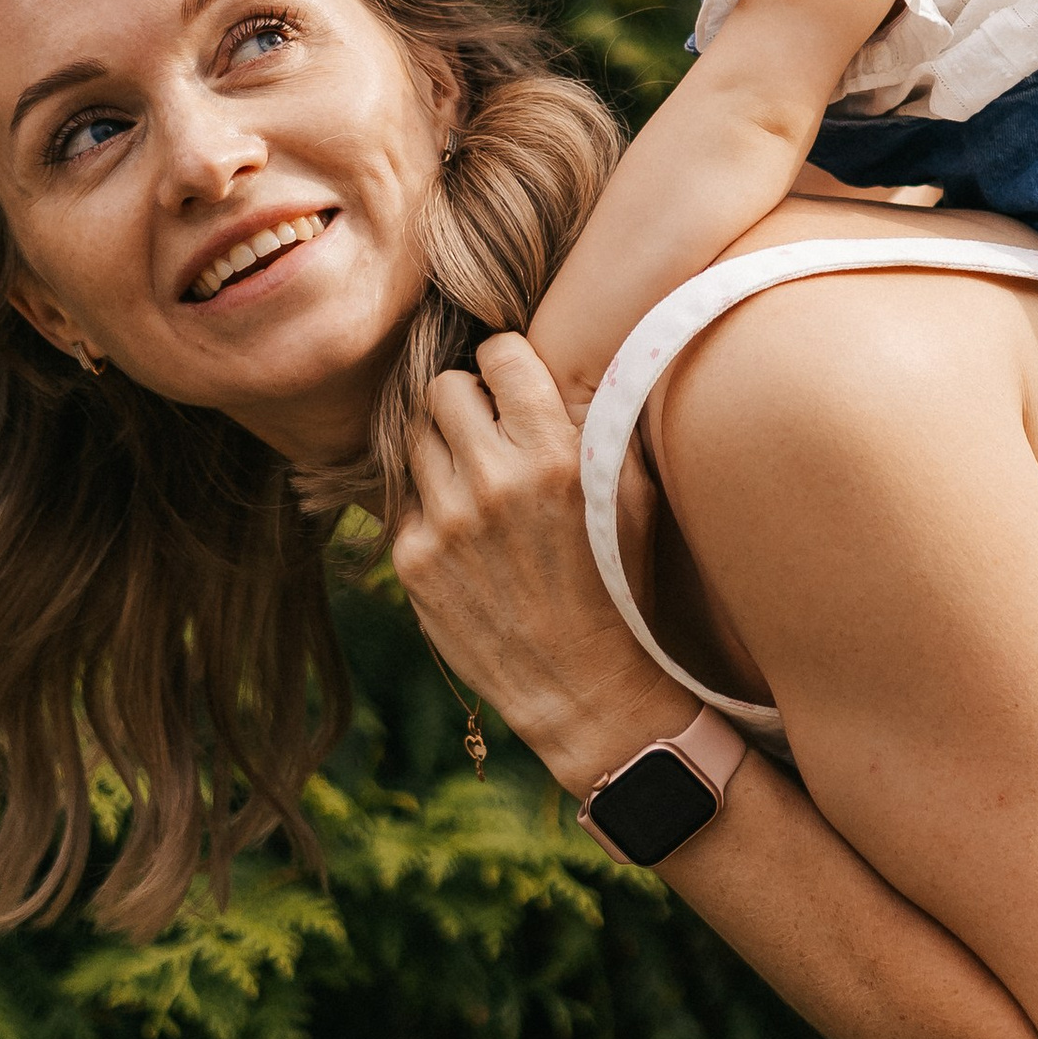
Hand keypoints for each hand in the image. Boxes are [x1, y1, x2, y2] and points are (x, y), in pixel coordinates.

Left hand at [393, 331, 681, 795]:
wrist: (582, 684)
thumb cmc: (617, 580)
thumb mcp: (632, 494)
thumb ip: (601, 420)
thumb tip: (577, 359)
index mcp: (555, 455)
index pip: (499, 354)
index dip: (507, 363)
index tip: (513, 382)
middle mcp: (494, 481)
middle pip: (443, 388)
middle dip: (467, 400)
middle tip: (488, 429)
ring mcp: (445, 522)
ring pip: (414, 438)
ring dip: (444, 450)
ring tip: (477, 481)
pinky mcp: (412, 559)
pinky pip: (405, 498)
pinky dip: (431, 505)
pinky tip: (466, 533)